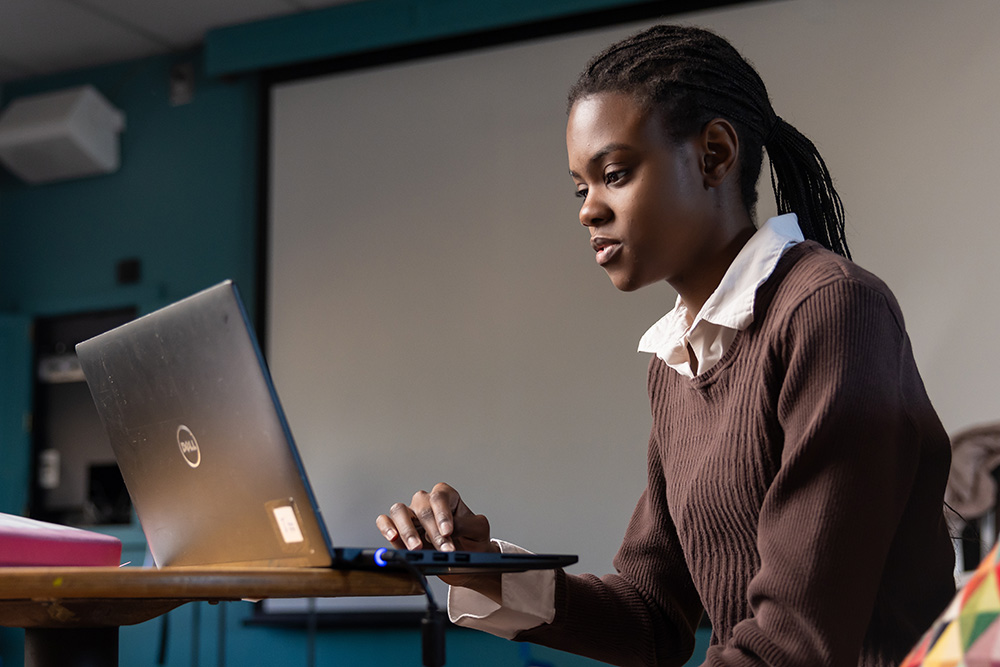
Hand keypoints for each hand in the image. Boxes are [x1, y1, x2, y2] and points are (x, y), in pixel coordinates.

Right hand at [376, 483, 500, 596]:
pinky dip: (386, 527)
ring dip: (407, 530)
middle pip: (422, 508)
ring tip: (417, 547)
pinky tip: (392, 537)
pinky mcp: (398, 530)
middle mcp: (426, 503)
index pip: (439, 497)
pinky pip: (384, 521)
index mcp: (446, 497)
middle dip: (433, 532)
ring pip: (399, 511)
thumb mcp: (479, 531)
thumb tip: (451, 527)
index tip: (448, 532)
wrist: (465, 561)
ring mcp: (411, 516)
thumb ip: (468, 524)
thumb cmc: (473, 540)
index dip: (442, 514)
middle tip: (443, 549)